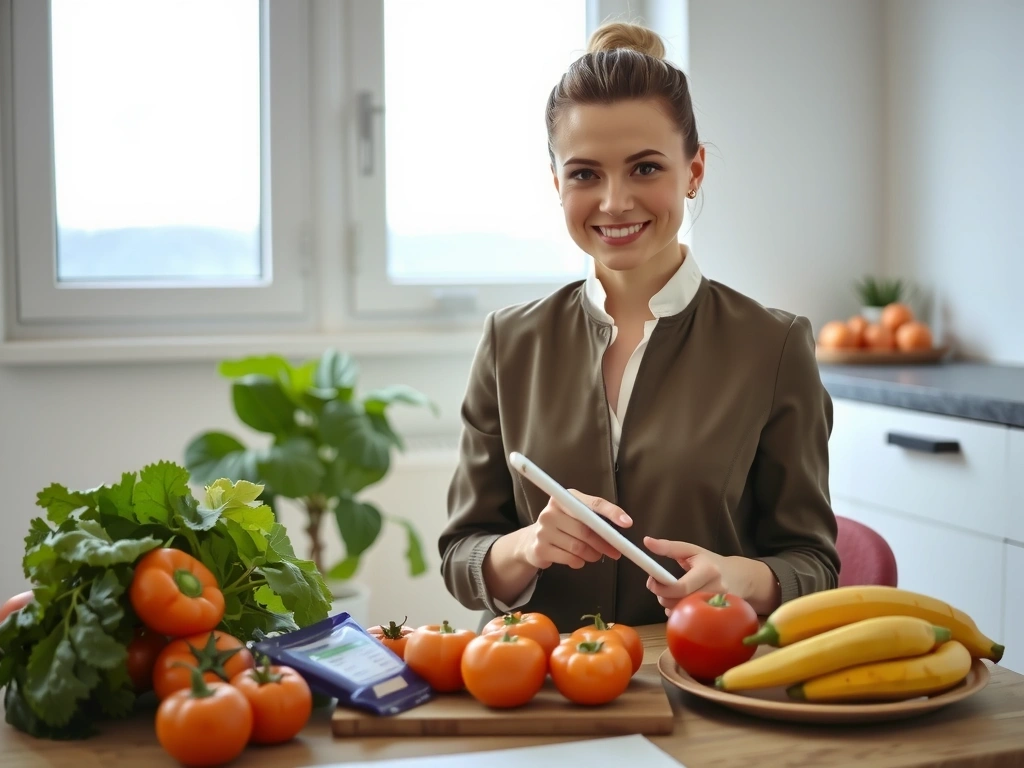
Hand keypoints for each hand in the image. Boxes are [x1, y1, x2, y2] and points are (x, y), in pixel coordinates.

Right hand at [517, 491, 631, 570]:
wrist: (533, 540)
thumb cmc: (563, 525)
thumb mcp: (576, 514)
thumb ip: (595, 516)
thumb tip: (623, 524)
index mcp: (563, 498)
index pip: (592, 504)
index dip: (611, 513)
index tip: (628, 523)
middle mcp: (550, 511)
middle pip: (586, 530)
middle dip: (605, 544)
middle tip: (616, 552)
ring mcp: (543, 531)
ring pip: (578, 547)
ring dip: (593, 555)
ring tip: (596, 556)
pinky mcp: (540, 549)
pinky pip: (569, 559)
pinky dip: (579, 562)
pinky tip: (579, 560)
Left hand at [642, 537, 777, 615]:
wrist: (739, 577)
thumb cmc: (711, 562)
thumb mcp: (691, 550)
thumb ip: (669, 547)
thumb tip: (647, 541)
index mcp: (709, 571)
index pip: (681, 587)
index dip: (661, 588)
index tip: (651, 581)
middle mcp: (717, 589)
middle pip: (681, 602)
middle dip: (663, 597)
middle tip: (658, 587)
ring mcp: (719, 606)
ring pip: (685, 613)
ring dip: (670, 606)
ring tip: (670, 594)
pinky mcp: (718, 616)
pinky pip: (692, 619)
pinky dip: (681, 613)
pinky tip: (681, 603)